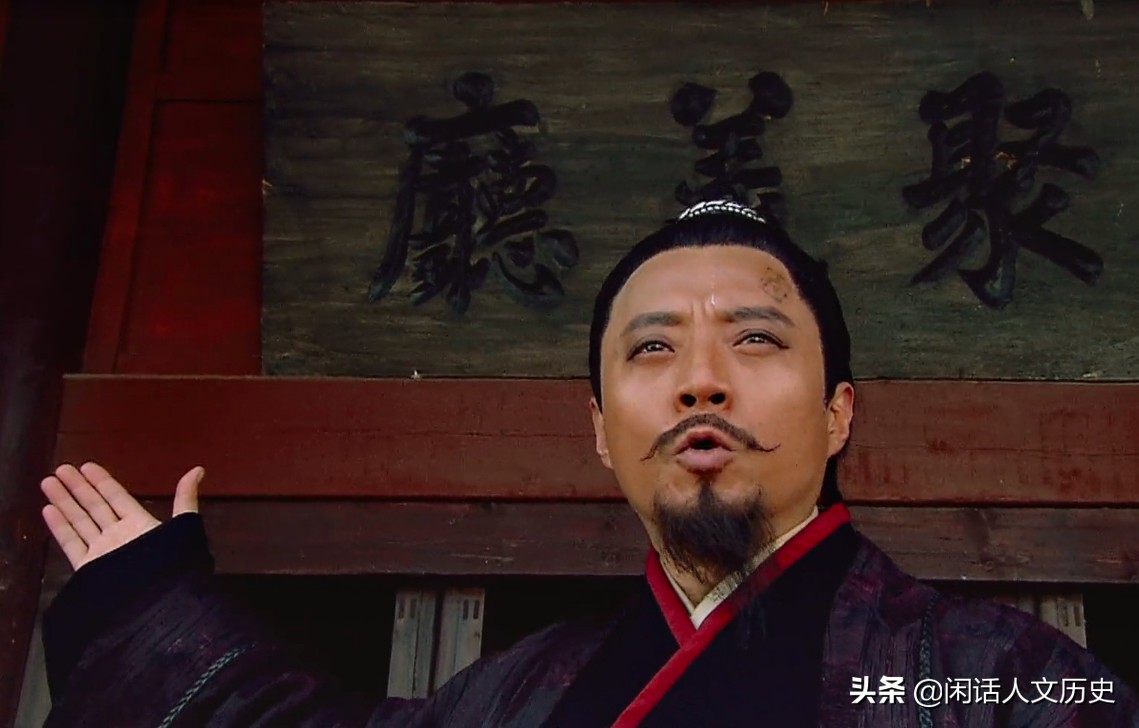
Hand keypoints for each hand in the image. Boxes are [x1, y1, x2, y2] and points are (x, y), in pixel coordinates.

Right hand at [41, 462, 202, 570]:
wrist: (157, 604)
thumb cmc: (172, 565)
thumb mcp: (183, 526)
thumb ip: (186, 498)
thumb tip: (199, 469)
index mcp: (140, 525)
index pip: (117, 497)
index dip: (102, 481)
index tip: (86, 466)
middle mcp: (119, 536)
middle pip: (94, 506)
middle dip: (77, 487)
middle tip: (61, 468)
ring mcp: (103, 553)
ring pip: (79, 521)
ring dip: (64, 501)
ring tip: (48, 482)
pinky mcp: (89, 569)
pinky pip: (71, 543)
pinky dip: (59, 526)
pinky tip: (48, 509)